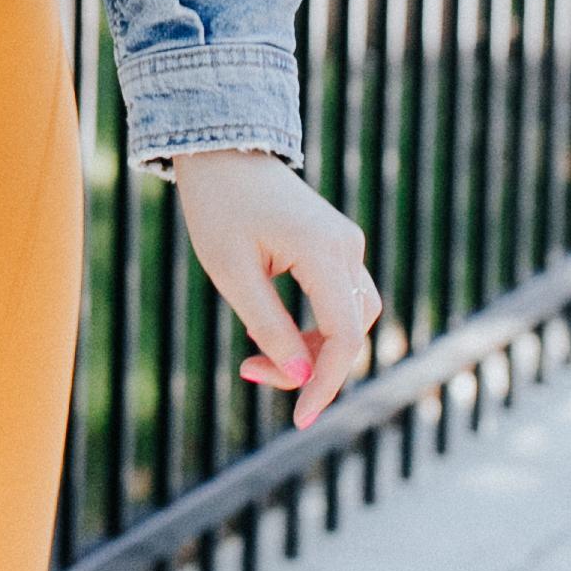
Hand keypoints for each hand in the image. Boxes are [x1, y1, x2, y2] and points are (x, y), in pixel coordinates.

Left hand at [170, 148, 380, 434]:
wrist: (222, 151)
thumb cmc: (219, 208)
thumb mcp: (233, 275)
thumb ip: (270, 327)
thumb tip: (301, 378)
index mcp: (324, 252)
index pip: (344, 336)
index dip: (325, 383)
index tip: (300, 418)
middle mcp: (347, 247)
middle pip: (351, 331)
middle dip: (310, 366)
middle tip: (250, 371)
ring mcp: (346, 243)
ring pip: (350, 317)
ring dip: (312, 348)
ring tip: (256, 353)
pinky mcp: (336, 244)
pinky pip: (338, 298)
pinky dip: (311, 324)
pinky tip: (266, 327)